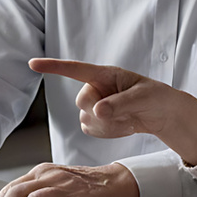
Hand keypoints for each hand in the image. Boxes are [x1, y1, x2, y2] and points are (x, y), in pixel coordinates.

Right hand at [28, 58, 196, 165]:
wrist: (163, 115)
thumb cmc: (157, 97)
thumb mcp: (143, 97)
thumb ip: (119, 103)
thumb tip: (97, 111)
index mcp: (105, 74)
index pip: (75, 69)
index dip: (53, 67)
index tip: (33, 64)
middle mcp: (96, 88)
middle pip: (81, 101)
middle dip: (100, 110)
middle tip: (124, 110)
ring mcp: (94, 106)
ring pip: (85, 120)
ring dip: (107, 124)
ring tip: (128, 117)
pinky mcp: (96, 121)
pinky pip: (91, 130)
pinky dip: (109, 132)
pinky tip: (124, 125)